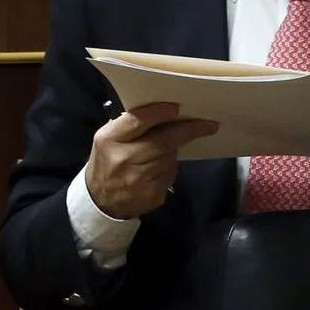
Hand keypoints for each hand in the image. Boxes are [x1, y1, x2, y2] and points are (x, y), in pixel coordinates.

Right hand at [86, 102, 218, 219]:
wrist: (100, 202)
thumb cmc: (107, 162)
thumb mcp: (108, 140)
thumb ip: (130, 126)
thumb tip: (165, 114)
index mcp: (109, 139)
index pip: (138, 121)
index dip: (159, 113)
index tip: (177, 107)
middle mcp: (124, 158)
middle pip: (163, 140)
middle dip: (187, 130)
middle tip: (208, 124)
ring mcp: (139, 179)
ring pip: (169, 157)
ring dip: (174, 151)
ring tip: (166, 149)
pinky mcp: (152, 194)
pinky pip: (170, 174)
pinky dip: (169, 167)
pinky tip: (159, 168)